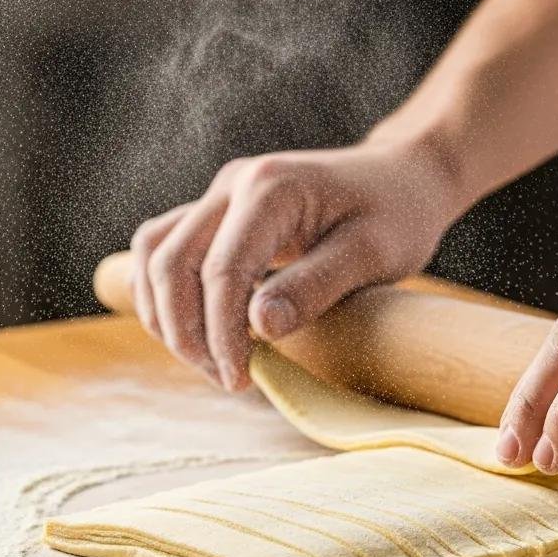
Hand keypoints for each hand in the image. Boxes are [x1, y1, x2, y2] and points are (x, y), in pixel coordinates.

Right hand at [131, 136, 462, 389]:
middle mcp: (233, 184)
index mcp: (271, 189)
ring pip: (155, 254)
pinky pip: (165, 249)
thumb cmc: (397, 215)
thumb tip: (260, 327)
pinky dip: (165, 294)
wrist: (403, 177)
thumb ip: (315, 286)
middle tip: (227, 379)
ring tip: (212, 363)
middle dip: (187, 331)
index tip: (240, 379)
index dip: (222, 333)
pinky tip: (197, 333)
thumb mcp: (372, 254)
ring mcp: (220, 194)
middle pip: (171, 262)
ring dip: (168, 315)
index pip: (222, 270)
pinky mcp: (218, 211)